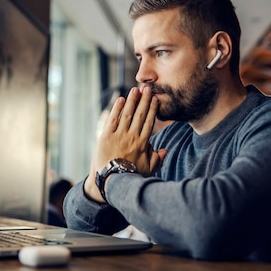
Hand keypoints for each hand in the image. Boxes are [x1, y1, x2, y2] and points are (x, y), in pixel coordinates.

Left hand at [84, 86, 166, 202]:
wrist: (111, 181)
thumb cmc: (131, 176)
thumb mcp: (148, 170)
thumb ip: (157, 159)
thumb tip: (164, 150)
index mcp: (142, 143)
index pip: (149, 122)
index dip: (152, 109)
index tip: (155, 100)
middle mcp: (132, 137)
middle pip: (140, 114)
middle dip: (144, 100)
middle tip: (147, 89)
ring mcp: (118, 136)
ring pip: (127, 114)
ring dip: (132, 101)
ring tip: (135, 90)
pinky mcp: (106, 136)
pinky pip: (112, 119)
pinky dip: (117, 109)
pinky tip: (121, 100)